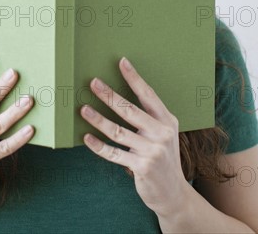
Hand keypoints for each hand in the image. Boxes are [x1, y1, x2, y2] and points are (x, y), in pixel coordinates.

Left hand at [79, 56, 187, 216]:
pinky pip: (114, 153)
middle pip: (130, 110)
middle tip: (93, 82)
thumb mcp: (164, 134)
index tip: (121, 62)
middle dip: (109, 95)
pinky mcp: (142, 167)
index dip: (134, 78)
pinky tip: (87, 138)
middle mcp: (162, 133)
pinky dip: (98, 146)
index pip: (148, 95)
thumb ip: (149, 117)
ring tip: (83, 109)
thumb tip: (120, 97)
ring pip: (118, 131)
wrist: (174, 194)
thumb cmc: (163, 158)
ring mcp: (152, 151)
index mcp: (167, 120)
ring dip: (98, 120)